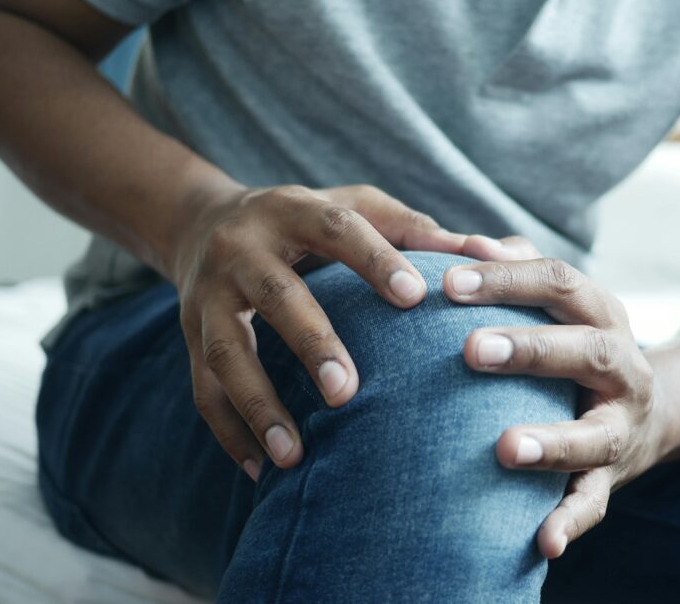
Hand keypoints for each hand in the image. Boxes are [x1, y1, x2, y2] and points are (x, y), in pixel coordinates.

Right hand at [171, 183, 467, 480]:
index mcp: (292, 210)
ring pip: (227, 352)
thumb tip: (491, 253)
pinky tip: (262, 471)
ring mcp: (208, 296)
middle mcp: (243, 249)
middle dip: (311, 343)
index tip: (416, 297)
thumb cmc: (306, 222)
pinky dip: (231, 433)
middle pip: (275, 295)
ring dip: (259, 405)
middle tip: (348, 392)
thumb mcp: (353, 208)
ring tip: (293, 456)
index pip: (336, 228)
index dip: (375, 259)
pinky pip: (202, 390)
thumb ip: (415, 229)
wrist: (204, 224)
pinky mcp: (189, 336)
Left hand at [443, 238, 667, 558]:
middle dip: (530, 349)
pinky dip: (570, 522)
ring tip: (504, 449)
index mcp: (602, 313)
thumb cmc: (578, 343)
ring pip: (595, 433)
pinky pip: (595, 502)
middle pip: (585, 349)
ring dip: (552, 441)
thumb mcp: (563, 302)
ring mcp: (622, 425)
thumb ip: (517, 269)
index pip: (559, 282)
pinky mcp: (614, 476)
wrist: (655, 408)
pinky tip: (542, 541)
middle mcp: (622, 365)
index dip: (507, 279)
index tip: (449, 282)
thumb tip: (467, 243)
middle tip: (470, 350)